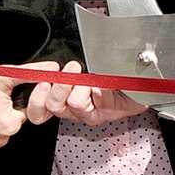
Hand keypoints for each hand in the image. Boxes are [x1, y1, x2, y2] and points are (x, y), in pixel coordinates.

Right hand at [25, 60, 148, 125]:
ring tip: (89, 77)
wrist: (138, 76)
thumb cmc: (107, 65)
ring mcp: (92, 112)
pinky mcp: (109, 112)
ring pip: (74, 105)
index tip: (43, 78)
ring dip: (80, 87)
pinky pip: (100, 103)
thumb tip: (42, 67)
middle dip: (59, 85)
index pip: (39, 109)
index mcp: (63, 98)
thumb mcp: (82, 62)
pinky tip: (104, 85)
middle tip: (71, 70)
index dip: (36, 97)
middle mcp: (75, 109)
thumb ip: (62, 66)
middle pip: (53, 106)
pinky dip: (102, 91)